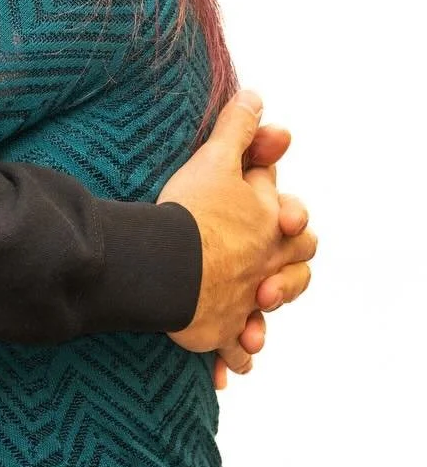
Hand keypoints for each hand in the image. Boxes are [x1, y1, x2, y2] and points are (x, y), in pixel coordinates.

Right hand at [161, 90, 315, 357]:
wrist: (170, 264)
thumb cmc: (194, 211)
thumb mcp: (217, 160)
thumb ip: (238, 129)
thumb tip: (255, 96)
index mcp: (268, 226)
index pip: (296, 222)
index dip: (291, 219)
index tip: (284, 218)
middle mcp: (264, 266)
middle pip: (294, 271)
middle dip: (287, 273)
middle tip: (270, 272)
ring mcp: (243, 302)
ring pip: (264, 314)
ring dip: (261, 318)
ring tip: (253, 321)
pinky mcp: (219, 331)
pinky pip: (230, 350)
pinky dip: (231, 359)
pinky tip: (229, 370)